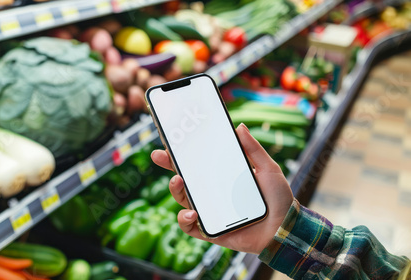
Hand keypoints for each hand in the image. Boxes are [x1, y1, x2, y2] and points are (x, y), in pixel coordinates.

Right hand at [151, 123, 293, 253]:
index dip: (181, 152)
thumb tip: (239, 127)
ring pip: (183, 200)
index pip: (197, 162)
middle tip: (160, 155)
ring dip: (175, 190)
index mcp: (222, 177)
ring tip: (179, 181)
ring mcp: (210, 212)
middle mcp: (212, 193)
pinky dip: (185, 220)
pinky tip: (192, 213)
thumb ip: (253, 149)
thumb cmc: (278, 198)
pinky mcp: (211, 231)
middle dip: (168, 166)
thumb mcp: (268, 168)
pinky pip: (190, 227)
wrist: (287, 228)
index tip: (169, 140)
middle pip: (184, 178)